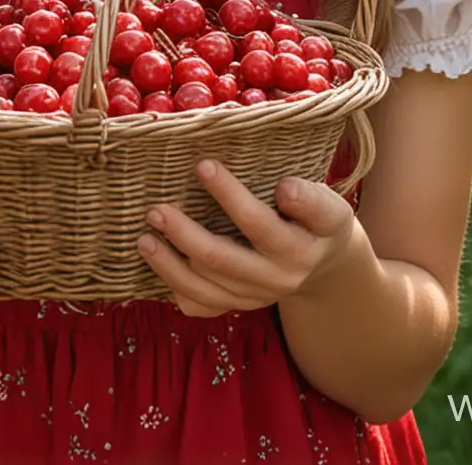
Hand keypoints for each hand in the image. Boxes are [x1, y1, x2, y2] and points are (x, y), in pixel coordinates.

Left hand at [136, 159, 360, 317]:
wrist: (323, 266)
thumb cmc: (318, 223)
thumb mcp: (329, 207)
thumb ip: (310, 200)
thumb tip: (284, 188)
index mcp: (296, 249)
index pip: (259, 223)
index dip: (230, 195)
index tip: (202, 165)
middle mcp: (274, 279)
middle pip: (221, 259)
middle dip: (184, 234)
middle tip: (156, 209)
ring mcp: (253, 298)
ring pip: (205, 288)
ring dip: (169, 265)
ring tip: (143, 240)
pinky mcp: (238, 306)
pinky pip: (202, 306)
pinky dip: (176, 289)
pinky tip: (157, 267)